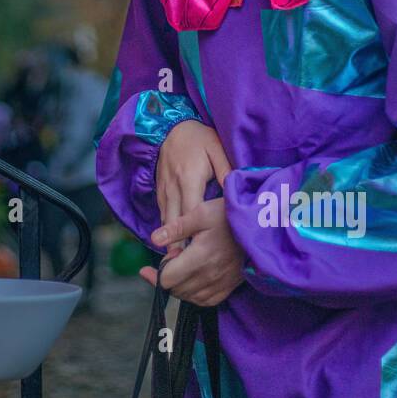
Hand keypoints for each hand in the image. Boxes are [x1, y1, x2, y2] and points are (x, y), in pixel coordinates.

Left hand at [140, 198, 244, 306]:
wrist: (261, 228)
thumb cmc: (229, 217)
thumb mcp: (201, 213)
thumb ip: (176, 228)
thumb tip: (154, 239)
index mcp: (198, 258)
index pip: (167, 279)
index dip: (156, 272)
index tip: (153, 263)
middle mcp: (208, 276)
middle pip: (176, 290)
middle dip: (166, 278)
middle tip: (170, 260)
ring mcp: (220, 284)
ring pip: (189, 298)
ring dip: (180, 287)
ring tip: (180, 270)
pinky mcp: (229, 287)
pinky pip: (206, 301)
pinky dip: (195, 295)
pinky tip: (193, 282)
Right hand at [155, 120, 231, 254]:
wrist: (170, 126)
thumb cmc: (199, 138)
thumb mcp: (217, 149)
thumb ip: (226, 172)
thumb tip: (237, 194)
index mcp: (189, 179)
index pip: (190, 215)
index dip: (192, 237)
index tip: (198, 257)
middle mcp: (173, 188)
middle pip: (173, 226)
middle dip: (178, 248)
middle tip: (188, 270)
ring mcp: (164, 191)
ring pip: (164, 224)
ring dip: (171, 244)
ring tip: (182, 266)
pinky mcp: (159, 193)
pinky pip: (163, 217)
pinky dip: (168, 233)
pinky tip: (177, 247)